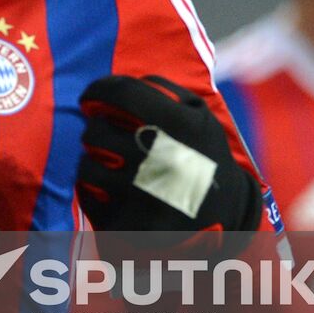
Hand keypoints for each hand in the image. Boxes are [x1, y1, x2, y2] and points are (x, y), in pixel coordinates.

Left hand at [77, 75, 261, 236]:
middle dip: (96, 129)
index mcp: (181, 127)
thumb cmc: (205, 156)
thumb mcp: (200, 115)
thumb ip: (161, 90)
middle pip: (96, 131)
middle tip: (108, 134)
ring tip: (112, 162)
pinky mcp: (131, 226)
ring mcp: (145, 197)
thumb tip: (114, 86)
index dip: (97, 90)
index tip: (90, 98)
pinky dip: (93, 189)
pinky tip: (111, 187)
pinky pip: (89, 196)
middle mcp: (161, 160)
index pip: (121, 93)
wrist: (226, 217)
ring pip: (87, 165)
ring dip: (93, 160)